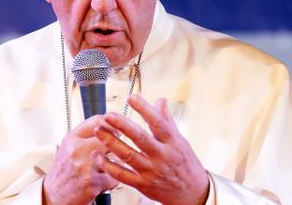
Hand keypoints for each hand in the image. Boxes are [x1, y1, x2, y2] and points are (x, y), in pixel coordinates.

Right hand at [43, 116, 118, 204]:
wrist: (54, 195)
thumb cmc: (64, 171)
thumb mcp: (69, 147)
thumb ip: (86, 135)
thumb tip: (110, 125)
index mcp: (72, 139)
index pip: (97, 121)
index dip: (112, 124)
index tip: (117, 129)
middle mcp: (77, 150)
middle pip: (108, 138)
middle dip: (115, 145)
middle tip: (114, 150)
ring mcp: (85, 166)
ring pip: (115, 158)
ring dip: (116, 163)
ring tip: (107, 167)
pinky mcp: (93, 183)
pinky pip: (114, 177)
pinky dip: (113, 180)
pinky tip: (104, 179)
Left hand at [93, 95, 208, 204]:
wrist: (192, 193)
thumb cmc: (186, 165)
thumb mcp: (180, 140)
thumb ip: (167, 120)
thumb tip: (160, 101)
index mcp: (172, 143)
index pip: (158, 122)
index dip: (144, 109)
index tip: (132, 97)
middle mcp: (161, 156)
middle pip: (140, 138)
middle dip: (122, 125)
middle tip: (108, 115)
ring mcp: (151, 171)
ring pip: (128, 156)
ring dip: (111, 143)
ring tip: (99, 131)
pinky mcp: (143, 185)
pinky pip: (122, 175)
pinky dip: (109, 166)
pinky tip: (99, 156)